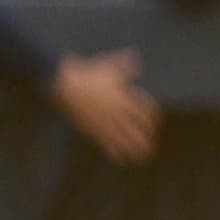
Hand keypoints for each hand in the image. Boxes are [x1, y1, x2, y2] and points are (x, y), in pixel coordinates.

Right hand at [52, 48, 156, 162]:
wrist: (65, 85)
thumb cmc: (87, 73)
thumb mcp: (108, 66)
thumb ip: (124, 64)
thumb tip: (135, 59)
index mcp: (125, 97)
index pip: (147, 111)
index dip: (153, 120)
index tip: (154, 125)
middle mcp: (118, 112)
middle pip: (139, 129)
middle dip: (147, 138)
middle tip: (150, 145)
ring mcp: (106, 122)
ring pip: (125, 140)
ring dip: (135, 149)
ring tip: (142, 157)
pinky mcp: (92, 129)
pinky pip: (107, 144)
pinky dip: (116, 152)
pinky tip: (121, 159)